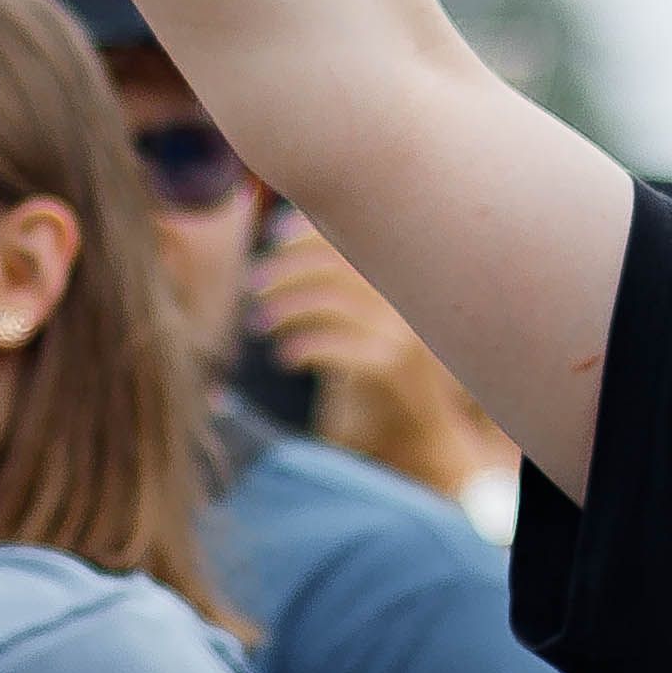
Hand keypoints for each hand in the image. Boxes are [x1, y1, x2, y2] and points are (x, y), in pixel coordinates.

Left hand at [247, 214, 425, 392]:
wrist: (416, 442)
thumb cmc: (376, 385)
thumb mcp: (357, 334)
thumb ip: (335, 298)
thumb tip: (286, 255)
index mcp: (398, 288)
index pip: (356, 237)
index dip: (312, 231)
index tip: (274, 235)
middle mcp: (403, 305)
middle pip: (337, 265)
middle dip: (288, 268)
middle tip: (255, 285)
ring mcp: (399, 335)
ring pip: (332, 302)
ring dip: (287, 307)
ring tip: (261, 322)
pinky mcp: (390, 369)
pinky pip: (337, 345)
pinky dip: (304, 345)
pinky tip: (286, 357)